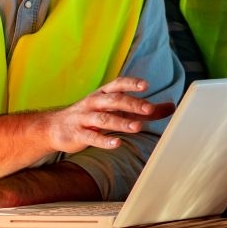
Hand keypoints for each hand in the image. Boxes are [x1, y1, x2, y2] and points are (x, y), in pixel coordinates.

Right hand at [45, 77, 174, 152]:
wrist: (55, 127)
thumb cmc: (91, 116)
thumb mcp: (116, 109)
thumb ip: (143, 110)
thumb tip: (172, 106)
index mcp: (103, 93)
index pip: (118, 85)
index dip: (131, 84)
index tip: (145, 85)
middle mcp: (93, 103)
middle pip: (113, 100)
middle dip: (131, 104)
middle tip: (149, 109)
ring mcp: (84, 118)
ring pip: (103, 119)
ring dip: (120, 122)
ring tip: (137, 127)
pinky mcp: (78, 134)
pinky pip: (91, 137)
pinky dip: (104, 140)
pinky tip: (117, 143)